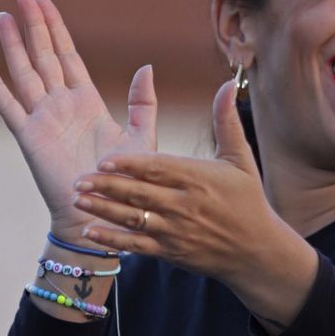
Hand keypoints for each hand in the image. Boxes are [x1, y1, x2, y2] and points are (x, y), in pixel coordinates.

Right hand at [0, 0, 156, 237]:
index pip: (68, 54)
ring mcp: (42, 119)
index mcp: (87, 101)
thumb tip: (147, 67)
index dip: (56, 27)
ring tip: (3, 17)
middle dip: (34, 24)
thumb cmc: (125, 181)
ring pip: (24, 73)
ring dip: (13, 46)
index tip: (45, 1)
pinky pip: (9, 108)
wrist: (102, 213)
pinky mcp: (29, 138)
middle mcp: (61, 105)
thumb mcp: (142, 137)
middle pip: (43, 55)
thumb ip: (144, 103)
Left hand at [71, 81, 317, 328]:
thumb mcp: (240, 158)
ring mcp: (175, 231)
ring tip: (77, 200)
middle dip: (107, 186)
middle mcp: (184, 205)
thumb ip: (226, 121)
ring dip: (103, 211)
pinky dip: (113, 240)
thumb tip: (227, 83)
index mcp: (198, 179)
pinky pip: (136, 245)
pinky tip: (90, 231)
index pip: (158, 168)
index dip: (129, 164)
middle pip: (139, 194)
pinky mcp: (170, 252)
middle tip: (78, 178)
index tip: (104, 158)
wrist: (257, 251)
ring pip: (133, 219)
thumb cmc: (248, 200)